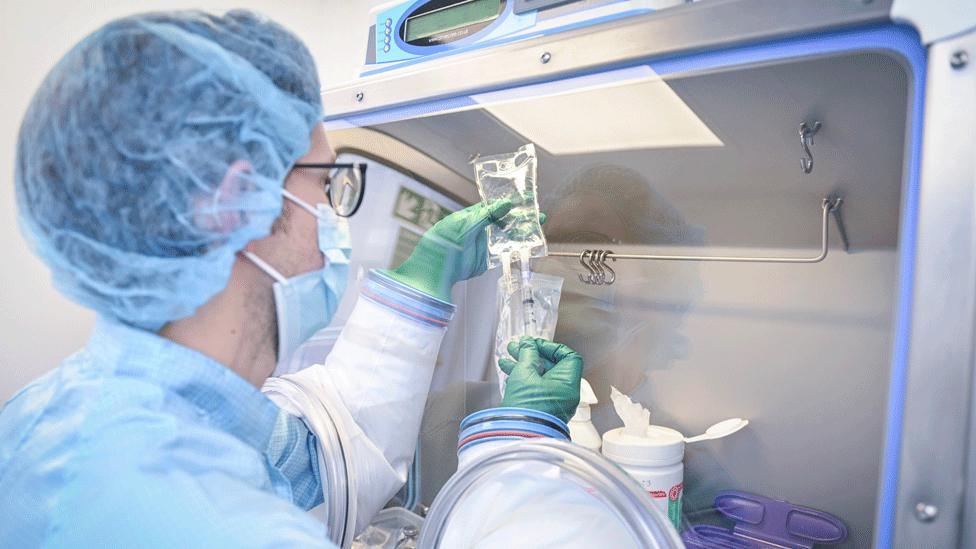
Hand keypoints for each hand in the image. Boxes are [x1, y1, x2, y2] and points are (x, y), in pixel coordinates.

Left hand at [385, 200, 544, 301]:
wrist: (434, 271)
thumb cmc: (443, 242)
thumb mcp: (465, 224)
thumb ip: (486, 214)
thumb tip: (507, 203)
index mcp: (473, 216)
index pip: (496, 207)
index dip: (512, 204)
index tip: (528, 201)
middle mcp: (480, 229)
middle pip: (505, 221)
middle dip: (522, 219)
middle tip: (539, 216)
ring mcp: (484, 245)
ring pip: (507, 237)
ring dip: (522, 234)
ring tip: (538, 230)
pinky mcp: (486, 261)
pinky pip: (504, 254)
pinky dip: (516, 251)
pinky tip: (528, 247)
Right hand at [499, 336, 582, 422]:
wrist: (516, 436)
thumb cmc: (526, 408)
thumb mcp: (525, 373)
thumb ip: (528, 353)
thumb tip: (528, 344)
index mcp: (568, 384)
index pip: (568, 357)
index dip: (551, 347)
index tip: (535, 344)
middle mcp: (564, 394)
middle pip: (551, 366)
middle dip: (532, 355)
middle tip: (517, 348)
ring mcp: (553, 403)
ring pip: (540, 377)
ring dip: (524, 366)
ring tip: (507, 358)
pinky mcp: (541, 409)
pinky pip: (535, 389)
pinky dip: (523, 379)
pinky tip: (508, 372)